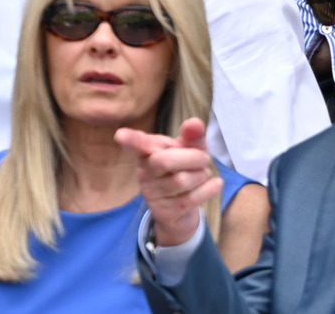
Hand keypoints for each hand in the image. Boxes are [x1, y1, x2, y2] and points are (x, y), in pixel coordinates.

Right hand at [115, 118, 222, 246]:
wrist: (181, 210)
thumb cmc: (183, 170)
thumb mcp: (190, 150)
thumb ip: (192, 136)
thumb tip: (195, 123)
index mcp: (147, 152)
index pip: (137, 144)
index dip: (130, 139)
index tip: (120, 135)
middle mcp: (144, 172)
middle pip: (164, 161)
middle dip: (193, 158)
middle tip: (204, 159)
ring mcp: (152, 193)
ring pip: (181, 180)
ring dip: (202, 176)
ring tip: (202, 175)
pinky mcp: (163, 212)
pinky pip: (191, 199)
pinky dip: (209, 189)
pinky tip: (214, 184)